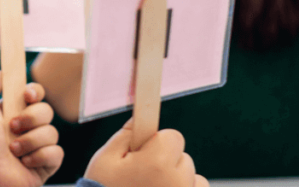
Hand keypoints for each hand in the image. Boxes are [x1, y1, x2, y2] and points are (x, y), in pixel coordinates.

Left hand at [0, 71, 62, 186]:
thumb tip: (1, 72)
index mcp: (12, 113)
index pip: (34, 95)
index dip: (35, 92)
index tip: (27, 96)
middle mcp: (27, 128)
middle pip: (46, 110)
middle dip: (31, 118)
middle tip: (13, 127)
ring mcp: (37, 147)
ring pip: (52, 132)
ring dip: (30, 140)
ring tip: (13, 150)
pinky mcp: (45, 165)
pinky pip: (56, 152)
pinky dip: (40, 156)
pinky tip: (24, 162)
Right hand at [84, 120, 207, 186]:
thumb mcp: (105, 159)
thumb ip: (126, 135)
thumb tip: (140, 118)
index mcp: (158, 163)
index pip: (173, 137)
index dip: (155, 143)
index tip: (142, 155)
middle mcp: (178, 181)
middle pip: (183, 157)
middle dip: (166, 162)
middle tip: (143, 176)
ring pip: (193, 177)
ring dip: (177, 180)